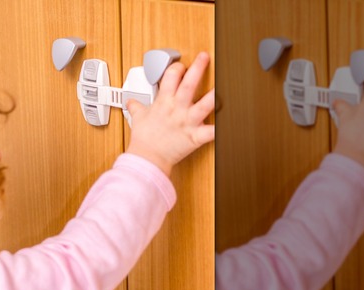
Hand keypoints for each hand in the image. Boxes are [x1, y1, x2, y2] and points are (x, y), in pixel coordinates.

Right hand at [126, 52, 214, 175]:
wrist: (147, 158)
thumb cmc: (143, 139)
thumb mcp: (138, 118)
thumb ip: (137, 107)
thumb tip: (131, 102)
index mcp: (163, 102)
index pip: (170, 76)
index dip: (176, 67)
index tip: (181, 65)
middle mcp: (177, 109)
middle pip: (188, 84)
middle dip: (198, 68)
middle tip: (205, 57)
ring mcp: (187, 122)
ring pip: (205, 105)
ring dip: (215, 95)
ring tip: (225, 85)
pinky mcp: (194, 137)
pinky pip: (211, 132)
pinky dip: (222, 129)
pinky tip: (231, 123)